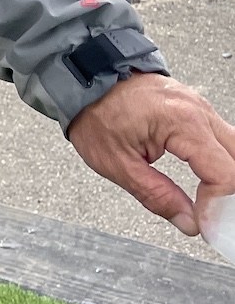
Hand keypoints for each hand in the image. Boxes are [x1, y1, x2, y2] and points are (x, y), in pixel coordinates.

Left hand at [68, 71, 234, 235]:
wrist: (84, 78)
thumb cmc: (94, 112)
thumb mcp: (116, 162)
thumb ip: (156, 195)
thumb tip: (189, 223)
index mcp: (181, 122)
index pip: (224, 174)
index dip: (218, 206)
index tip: (205, 225)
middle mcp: (197, 110)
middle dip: (229, 192)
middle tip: (213, 216)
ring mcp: (198, 106)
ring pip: (234, 148)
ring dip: (226, 176)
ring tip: (211, 203)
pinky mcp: (194, 108)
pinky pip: (221, 138)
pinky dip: (220, 162)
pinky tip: (209, 182)